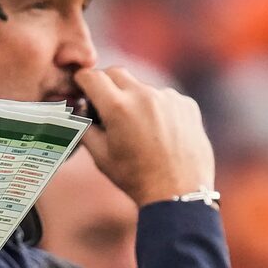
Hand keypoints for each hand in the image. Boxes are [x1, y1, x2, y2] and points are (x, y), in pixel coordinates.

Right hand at [74, 67, 214, 206]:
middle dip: (106, 84)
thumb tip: (80, 111)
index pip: (92, 76)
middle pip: (116, 73)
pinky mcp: (187, 104)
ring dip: (133, 98)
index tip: (81, 86)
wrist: (178, 194)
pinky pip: (164, 97)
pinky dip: (157, 107)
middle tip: (104, 104)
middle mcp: (143, 95)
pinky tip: (158, 130)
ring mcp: (168, 98)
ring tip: (136, 126)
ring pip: (141, 86)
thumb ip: (85, 127)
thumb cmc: (134, 177)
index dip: (82, 80)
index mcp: (117, 107)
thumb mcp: (100, 155)